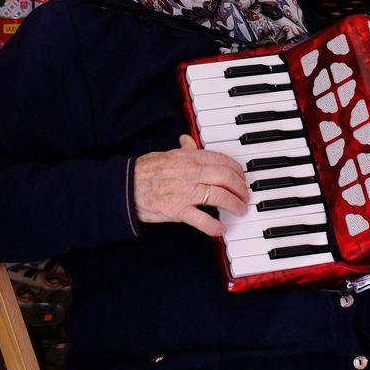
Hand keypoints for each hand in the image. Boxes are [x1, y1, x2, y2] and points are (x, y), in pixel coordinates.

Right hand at [133, 135, 250, 236]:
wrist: (125, 187)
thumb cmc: (144, 171)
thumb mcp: (165, 154)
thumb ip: (183, 150)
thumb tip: (188, 140)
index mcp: (189, 158)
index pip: (222, 160)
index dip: (237, 170)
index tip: (242, 176)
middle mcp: (191, 173)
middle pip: (226, 178)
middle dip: (241, 188)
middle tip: (245, 196)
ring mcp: (185, 192)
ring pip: (220, 197)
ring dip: (235, 205)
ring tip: (240, 210)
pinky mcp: (178, 210)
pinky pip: (202, 219)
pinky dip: (215, 227)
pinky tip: (221, 230)